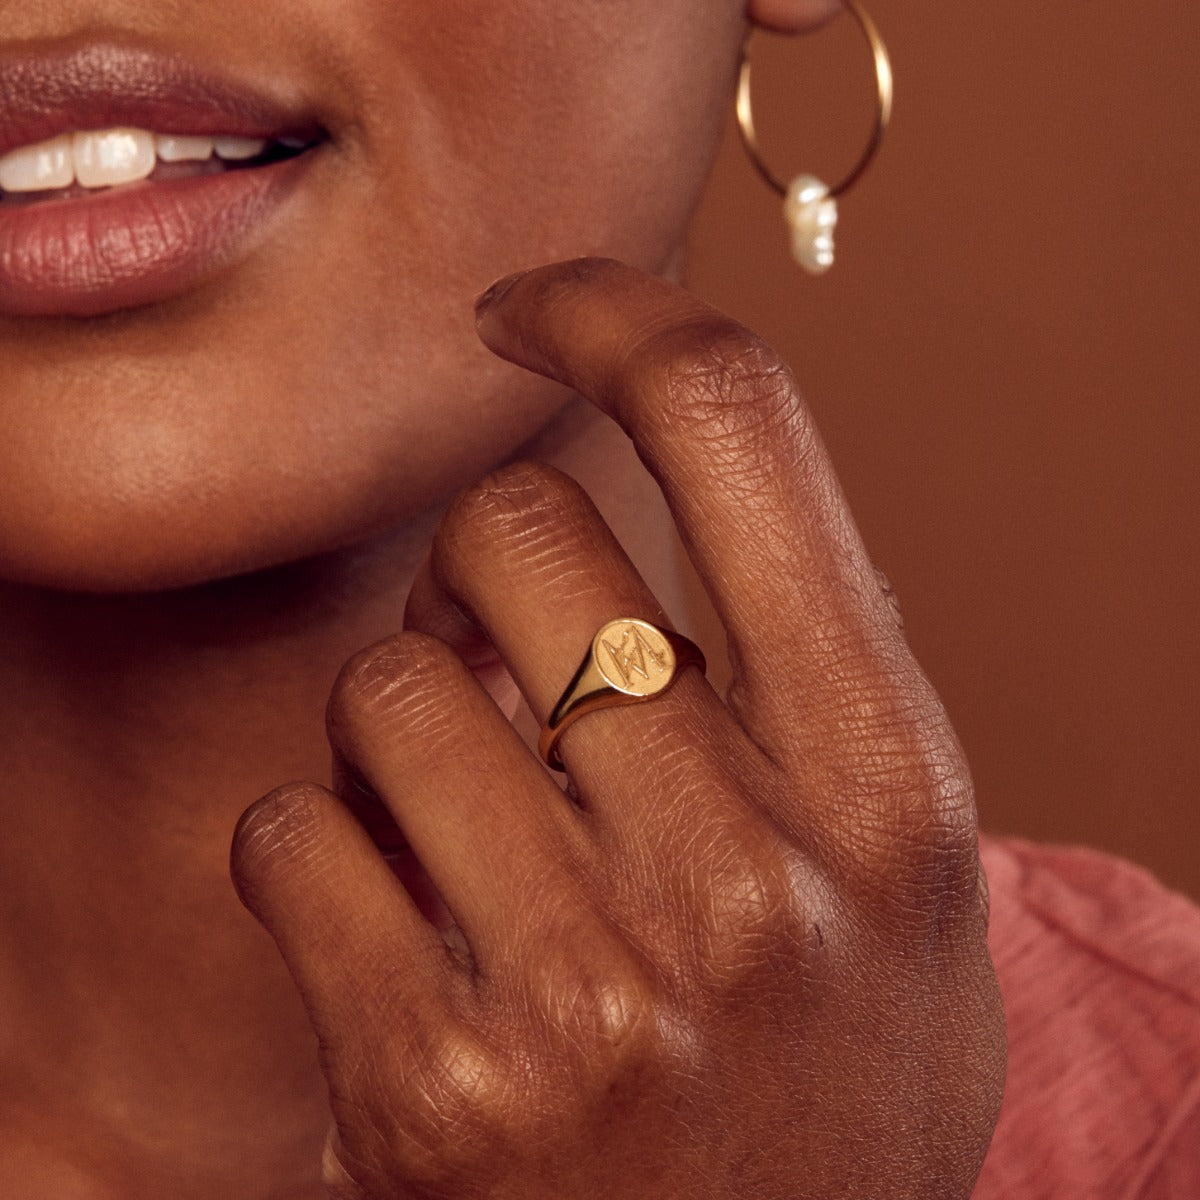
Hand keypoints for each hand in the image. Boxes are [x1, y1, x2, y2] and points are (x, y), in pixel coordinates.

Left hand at [231, 259, 1004, 1198]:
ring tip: (469, 833)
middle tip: (511, 665)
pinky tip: (401, 934)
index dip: (612, 314)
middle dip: (482, 573)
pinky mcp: (435, 1090)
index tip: (531, 311)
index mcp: (884, 773)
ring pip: (386, 687)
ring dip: (400, 727)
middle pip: (514, 534)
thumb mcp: (889, 861)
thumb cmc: (830, 1072)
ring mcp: (592, 987)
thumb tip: (609, 499)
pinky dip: (320, 857)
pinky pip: (295, 839)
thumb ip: (792, 672)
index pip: (735, 424)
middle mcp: (752, 867)